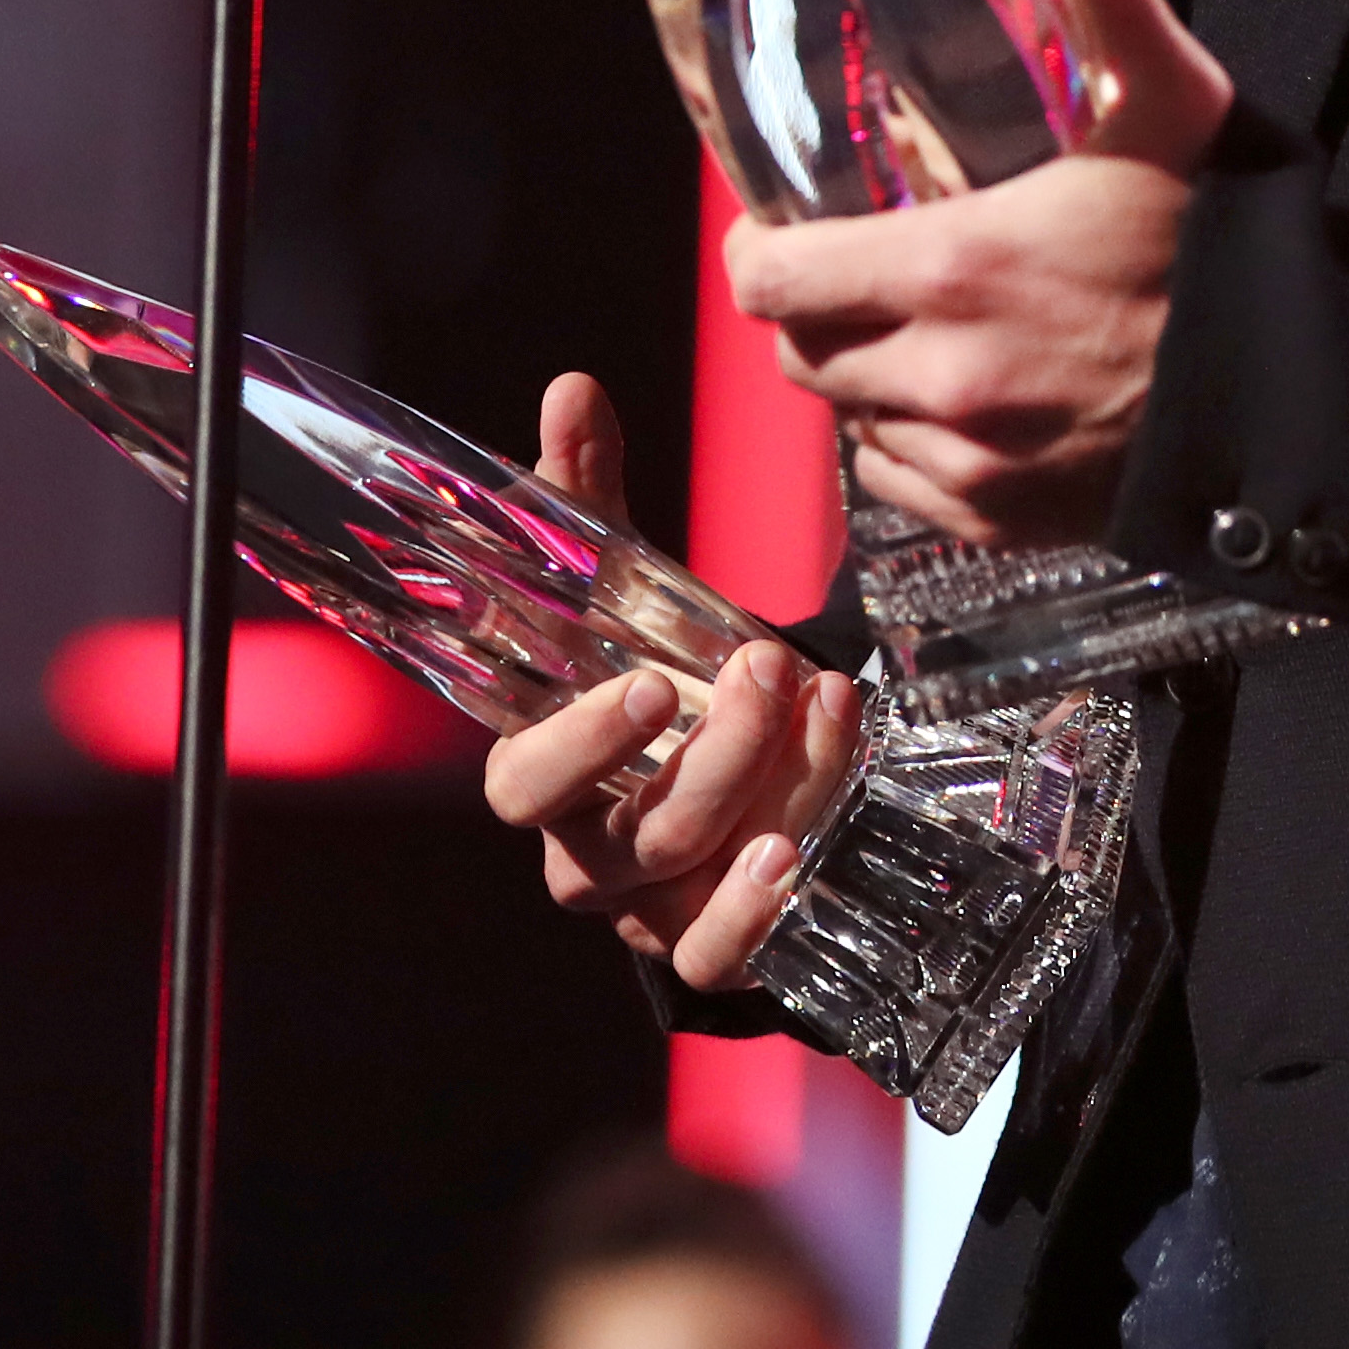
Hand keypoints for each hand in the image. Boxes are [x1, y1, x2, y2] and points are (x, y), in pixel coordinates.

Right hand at [480, 372, 864, 989]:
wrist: (715, 756)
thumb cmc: (644, 661)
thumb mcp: (615, 583)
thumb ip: (585, 496)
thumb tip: (575, 389)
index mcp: (540, 768)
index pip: (522, 783)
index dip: (578, 744)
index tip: (646, 682)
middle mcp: (584, 850)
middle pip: (631, 834)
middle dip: (713, 752)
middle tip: (771, 665)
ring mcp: (648, 905)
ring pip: (690, 881)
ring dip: (765, 798)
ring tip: (826, 709)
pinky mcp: (709, 941)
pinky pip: (717, 960)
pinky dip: (755, 917)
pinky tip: (798, 850)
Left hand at [724, 0, 1238, 548]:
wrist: (1305, 392)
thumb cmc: (1226, 237)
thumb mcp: (1167, 97)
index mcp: (954, 267)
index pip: (771, 278)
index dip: (758, 251)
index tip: (777, 228)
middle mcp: (939, 374)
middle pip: (799, 353)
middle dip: (813, 310)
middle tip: (854, 272)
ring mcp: (968, 458)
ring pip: (847, 422)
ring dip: (864, 379)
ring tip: (917, 334)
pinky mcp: (1001, 519)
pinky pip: (902, 485)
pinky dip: (910, 447)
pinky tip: (961, 402)